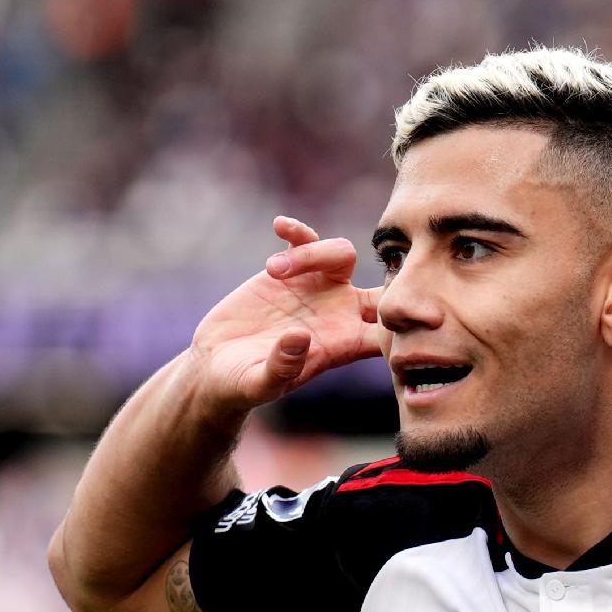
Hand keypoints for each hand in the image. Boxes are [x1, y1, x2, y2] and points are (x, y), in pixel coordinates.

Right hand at [191, 216, 387, 409]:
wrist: (214, 365)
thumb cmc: (242, 385)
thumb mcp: (259, 385)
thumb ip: (281, 367)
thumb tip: (299, 336)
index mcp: (344, 344)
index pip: (389, 331)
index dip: (396, 319)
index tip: (375, 310)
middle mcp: (338, 313)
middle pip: (378, 284)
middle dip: (369, 271)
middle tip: (341, 275)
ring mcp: (316, 288)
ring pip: (343, 254)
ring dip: (315, 253)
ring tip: (274, 270)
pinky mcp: (289, 271)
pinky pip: (305, 240)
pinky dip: (297, 230)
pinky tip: (279, 226)